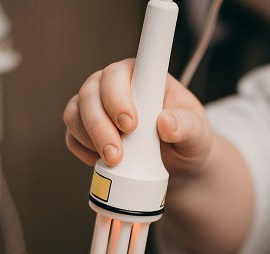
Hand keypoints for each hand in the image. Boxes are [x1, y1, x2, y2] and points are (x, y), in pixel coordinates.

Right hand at [64, 59, 212, 175]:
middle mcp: (113, 86)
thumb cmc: (188, 138)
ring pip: (75, 114)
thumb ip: (186, 125)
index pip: (118, 73)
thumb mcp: (197, 133)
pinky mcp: (85, 131)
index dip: (118, 96)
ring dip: (89, 139)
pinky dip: (83, 152)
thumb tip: (165, 122)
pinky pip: (72, 137)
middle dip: (100, 126)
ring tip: (113, 161)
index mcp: (141, 76)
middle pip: (90, 94)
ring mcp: (96, 107)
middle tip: (117, 154)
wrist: (178, 164)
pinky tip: (102, 163)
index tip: (130, 124)